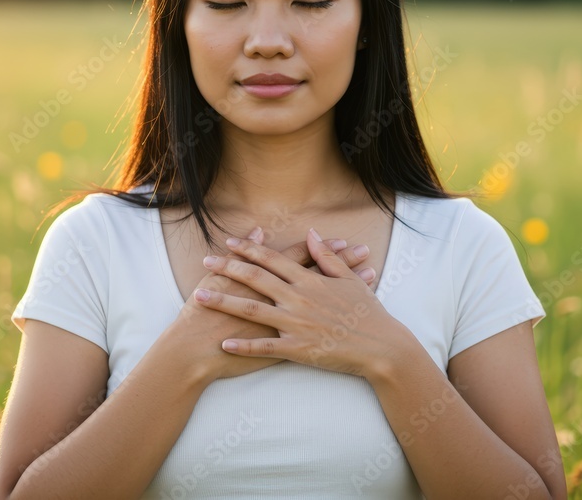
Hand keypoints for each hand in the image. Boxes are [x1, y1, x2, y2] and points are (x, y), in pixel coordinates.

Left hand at [192, 229, 414, 379]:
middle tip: (205, 261)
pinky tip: (224, 343)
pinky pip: (264, 347)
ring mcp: (296, 324)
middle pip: (255, 279)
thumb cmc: (368, 312)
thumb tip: (310, 233)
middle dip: (227, 268)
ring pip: (252, 310)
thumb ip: (327, 256)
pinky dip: (243, 345)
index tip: (229, 241)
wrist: (381, 346)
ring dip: (224, 301)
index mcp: (310, 280)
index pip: (273, 259)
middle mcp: (299, 298)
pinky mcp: (297, 348)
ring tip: (200, 296)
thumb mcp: (350, 279)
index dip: (249, 248)